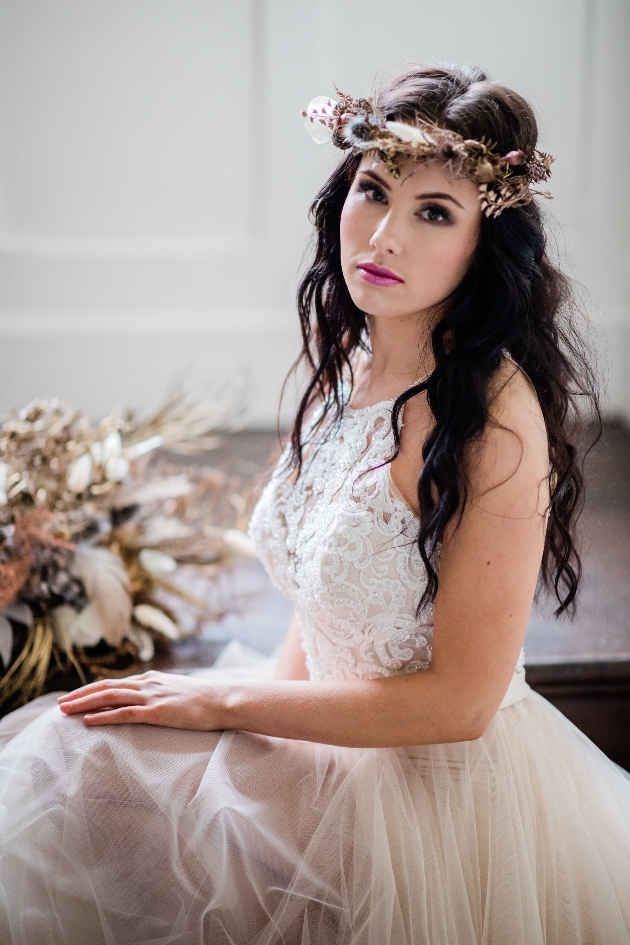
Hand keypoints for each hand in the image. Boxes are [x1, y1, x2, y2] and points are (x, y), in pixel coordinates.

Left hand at [57, 671, 225, 729]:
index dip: (91, 690)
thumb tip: (149, 704)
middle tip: (59, 704)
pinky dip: (103, 716)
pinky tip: (88, 721)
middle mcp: (147, 684)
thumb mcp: (177, 692)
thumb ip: (160, 695)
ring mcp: (151, 697)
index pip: (114, 683)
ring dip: (84, 703)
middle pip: (105, 687)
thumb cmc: (204, 700)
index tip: (74, 697)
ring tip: (65, 711)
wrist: (223, 700)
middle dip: (80, 695)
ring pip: (109, 697)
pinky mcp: (157, 712)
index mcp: (151, 679)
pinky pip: (125, 714)